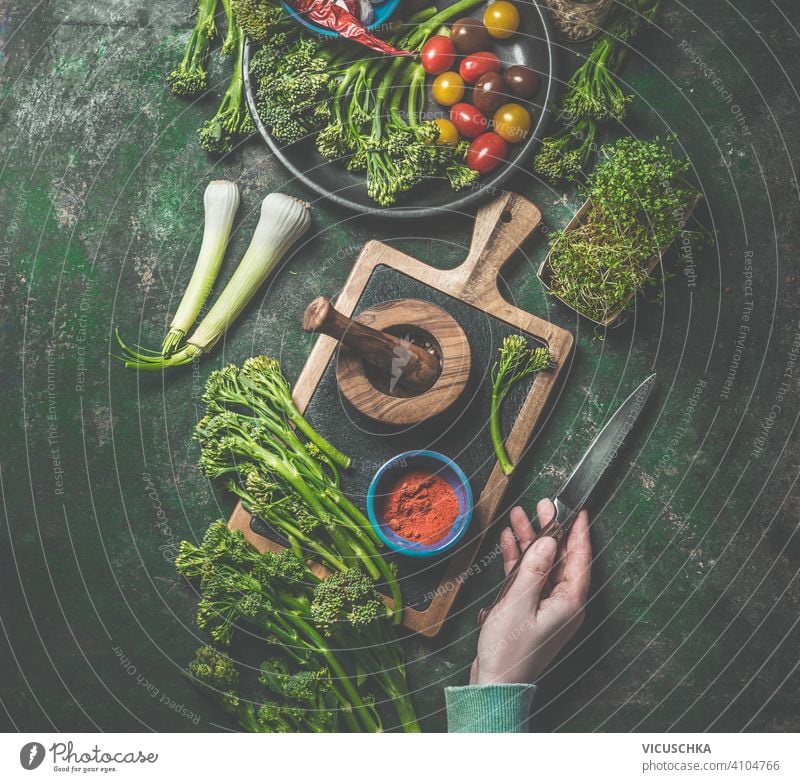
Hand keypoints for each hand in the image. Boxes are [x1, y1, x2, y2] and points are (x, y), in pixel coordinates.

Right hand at [470, 499, 591, 684]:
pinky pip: (527, 576)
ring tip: (519, 516)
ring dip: (530, 541)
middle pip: (560, 558)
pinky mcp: (528, 609)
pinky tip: (508, 541)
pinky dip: (518, 558)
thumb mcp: (520, 604)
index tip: (577, 510)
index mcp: (569, 603)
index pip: (580, 560)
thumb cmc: (510, 651)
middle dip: (550, 530)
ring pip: (541, 563)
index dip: (579, 533)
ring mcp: (545, 605)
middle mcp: (562, 603)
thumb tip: (549, 542)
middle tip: (542, 505)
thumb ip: (534, 569)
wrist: (494, 683)